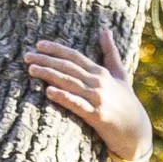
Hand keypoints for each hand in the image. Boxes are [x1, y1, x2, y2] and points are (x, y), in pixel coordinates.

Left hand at [26, 28, 151, 161]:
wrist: (135, 130)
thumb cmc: (126, 101)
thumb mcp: (121, 74)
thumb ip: (110, 52)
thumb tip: (106, 30)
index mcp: (101, 72)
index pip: (75, 56)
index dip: (57, 49)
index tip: (39, 45)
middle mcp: (99, 83)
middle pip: (68, 68)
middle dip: (46, 60)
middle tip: (27, 56)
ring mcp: (97, 99)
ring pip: (69, 83)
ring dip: (49, 75)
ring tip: (32, 70)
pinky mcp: (96, 116)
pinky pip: (76, 104)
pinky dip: (63, 97)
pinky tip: (49, 91)